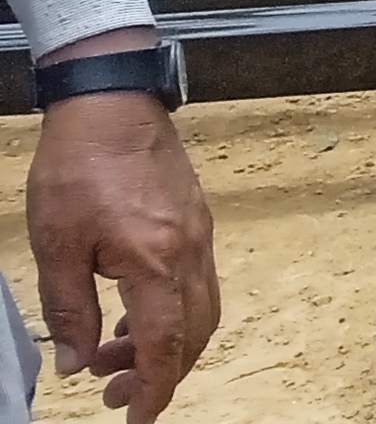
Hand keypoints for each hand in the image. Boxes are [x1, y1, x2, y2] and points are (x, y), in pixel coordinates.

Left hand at [28, 92, 215, 423]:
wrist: (112, 103)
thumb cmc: (79, 167)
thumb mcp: (56, 246)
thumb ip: (68, 309)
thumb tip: (77, 363)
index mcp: (155, 262)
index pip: (164, 344)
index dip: (151, 389)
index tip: (134, 418)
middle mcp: (189, 253)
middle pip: (194, 334)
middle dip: (159, 374)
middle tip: (115, 396)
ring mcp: (198, 235)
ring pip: (200, 310)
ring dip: (165, 344)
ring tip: (114, 357)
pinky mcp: (194, 221)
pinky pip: (196, 283)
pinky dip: (171, 313)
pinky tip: (131, 314)